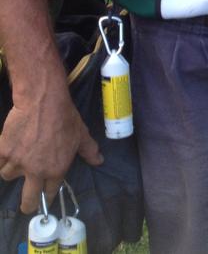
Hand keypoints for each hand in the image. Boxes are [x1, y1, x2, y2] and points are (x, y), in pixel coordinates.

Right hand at [0, 91, 102, 212]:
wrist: (43, 100)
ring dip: (12, 171)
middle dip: (28, 204)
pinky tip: (6, 152)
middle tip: (28, 204)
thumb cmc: (65, 117)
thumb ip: (89, 150)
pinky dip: (1, 158)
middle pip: (28, 200)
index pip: (50, 193)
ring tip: (18, 161)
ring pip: (9, 176)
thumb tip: (99, 161)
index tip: (44, 199)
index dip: (48, 197)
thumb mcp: (81, 134)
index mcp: (56, 170)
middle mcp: (36, 171)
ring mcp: (18, 162)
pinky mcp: (4, 151)